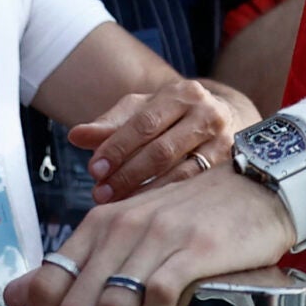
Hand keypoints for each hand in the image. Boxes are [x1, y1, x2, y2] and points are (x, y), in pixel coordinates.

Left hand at [8, 169, 295, 305]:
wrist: (257, 188)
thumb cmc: (192, 218)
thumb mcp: (129, 233)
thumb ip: (76, 264)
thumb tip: (14, 296)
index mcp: (97, 225)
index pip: (46, 285)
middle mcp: (120, 227)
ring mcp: (157, 236)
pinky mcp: (195, 247)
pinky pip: (159, 298)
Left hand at [71, 79, 247, 202]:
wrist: (225, 119)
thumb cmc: (173, 116)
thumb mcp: (143, 111)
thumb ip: (110, 124)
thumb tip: (76, 135)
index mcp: (182, 94)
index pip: (144, 123)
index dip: (118, 148)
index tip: (94, 169)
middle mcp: (208, 114)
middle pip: (162, 150)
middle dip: (128, 174)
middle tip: (100, 194)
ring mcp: (223, 142)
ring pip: (181, 174)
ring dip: (145, 192)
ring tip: (117, 206)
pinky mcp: (230, 167)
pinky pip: (194, 188)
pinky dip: (167, 200)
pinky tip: (146, 211)